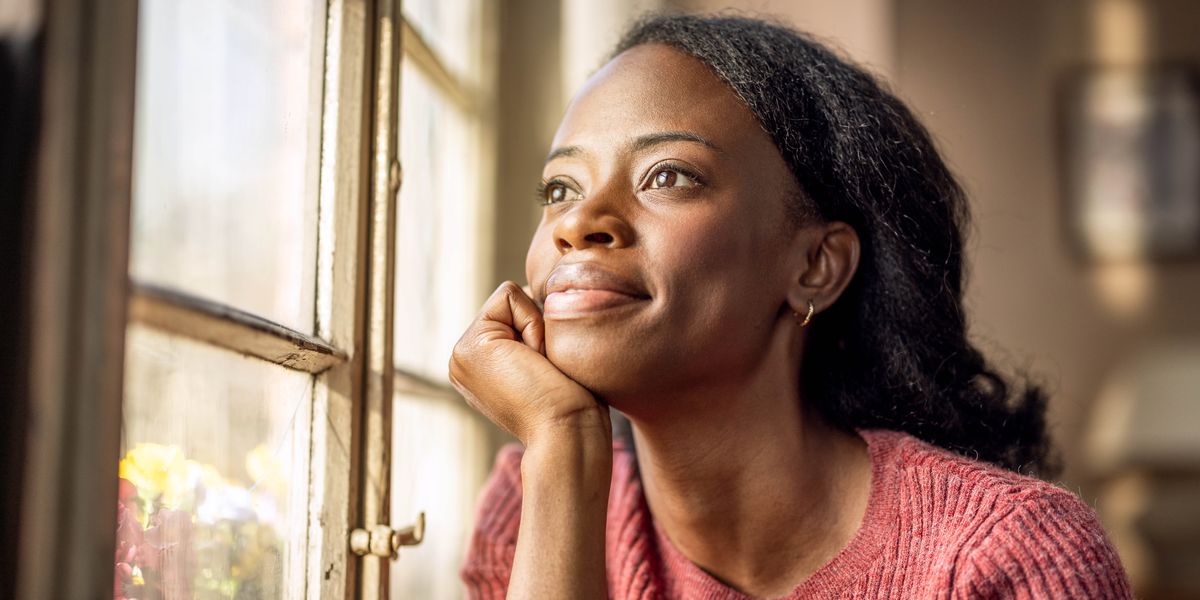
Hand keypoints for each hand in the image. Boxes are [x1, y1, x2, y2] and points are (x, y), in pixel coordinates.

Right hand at [449, 281, 607, 445]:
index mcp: (482, 365)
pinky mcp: (469, 347)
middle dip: (537, 326)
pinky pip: (508, 296)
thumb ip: (531, 335)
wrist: (568, 432)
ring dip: (536, 327)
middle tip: (544, 371)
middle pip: (510, 304)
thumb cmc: (574, 404)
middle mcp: (465, 360)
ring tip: (539, 368)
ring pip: (509, 298)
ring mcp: (461, 355)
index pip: (513, 313)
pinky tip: (535, 360)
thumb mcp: (547, 361)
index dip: (541, 328)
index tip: (546, 369)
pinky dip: (532, 322)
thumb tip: (535, 295)